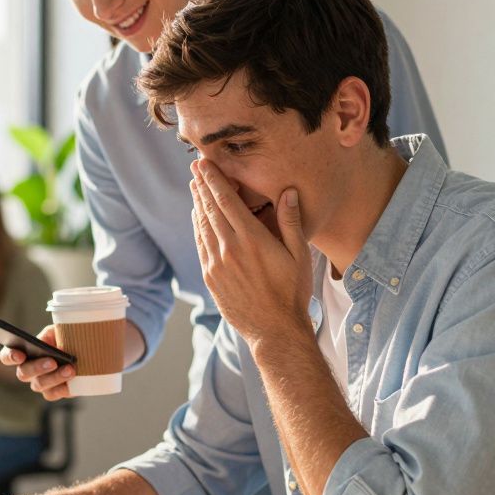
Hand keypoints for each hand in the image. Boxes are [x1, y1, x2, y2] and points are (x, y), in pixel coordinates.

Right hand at [0, 325, 76, 400]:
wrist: (81, 354)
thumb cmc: (63, 340)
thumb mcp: (56, 331)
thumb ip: (48, 334)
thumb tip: (45, 342)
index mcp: (22, 352)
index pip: (7, 356)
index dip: (10, 356)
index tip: (20, 355)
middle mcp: (26, 370)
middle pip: (23, 373)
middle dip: (37, 367)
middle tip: (53, 362)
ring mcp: (38, 383)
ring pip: (38, 385)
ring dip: (54, 377)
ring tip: (70, 369)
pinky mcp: (52, 392)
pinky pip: (52, 394)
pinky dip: (63, 388)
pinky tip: (73, 380)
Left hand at [190, 159, 312, 343]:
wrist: (275, 331)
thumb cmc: (292, 292)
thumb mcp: (299, 255)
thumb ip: (290, 222)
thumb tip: (288, 192)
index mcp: (251, 239)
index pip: (226, 200)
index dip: (214, 179)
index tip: (204, 163)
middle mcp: (229, 248)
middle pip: (210, 209)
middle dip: (202, 185)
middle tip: (195, 167)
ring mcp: (216, 264)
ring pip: (202, 225)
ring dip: (198, 203)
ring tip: (195, 187)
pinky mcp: (210, 277)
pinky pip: (200, 244)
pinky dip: (198, 226)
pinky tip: (198, 217)